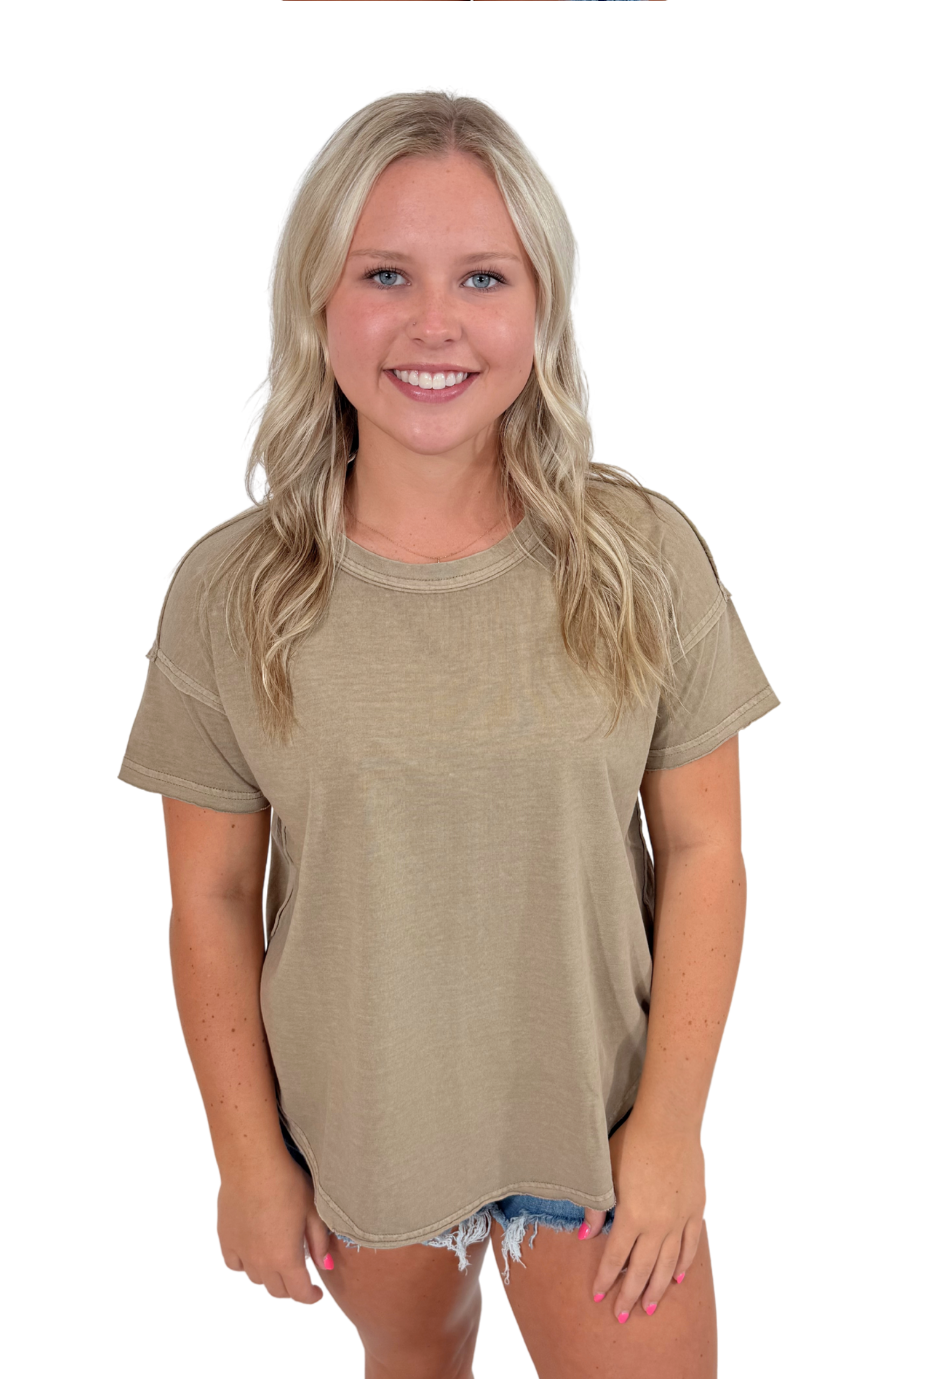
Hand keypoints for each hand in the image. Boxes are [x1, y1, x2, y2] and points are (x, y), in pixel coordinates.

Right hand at [218, 1153, 333, 1302]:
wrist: (252, 1165)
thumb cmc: (288, 1184)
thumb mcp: (313, 1211)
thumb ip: (320, 1243)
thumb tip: (326, 1266)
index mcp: (286, 1258)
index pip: (299, 1293)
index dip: (310, 1297)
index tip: (316, 1293)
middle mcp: (261, 1262)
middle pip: (277, 1290)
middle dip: (291, 1287)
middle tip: (300, 1275)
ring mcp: (241, 1252)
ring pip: (256, 1278)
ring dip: (270, 1275)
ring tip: (279, 1257)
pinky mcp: (226, 1239)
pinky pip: (235, 1264)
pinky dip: (246, 1264)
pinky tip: (254, 1251)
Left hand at [584, 1112, 705, 1321]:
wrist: (670, 1123)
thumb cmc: (632, 1143)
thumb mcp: (605, 1173)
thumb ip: (596, 1208)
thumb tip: (584, 1236)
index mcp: (633, 1218)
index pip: (616, 1259)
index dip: (606, 1280)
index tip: (598, 1297)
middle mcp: (658, 1225)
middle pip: (642, 1269)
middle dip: (630, 1294)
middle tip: (624, 1316)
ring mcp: (679, 1219)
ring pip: (668, 1263)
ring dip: (658, 1287)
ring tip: (650, 1306)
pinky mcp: (695, 1209)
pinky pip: (690, 1245)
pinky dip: (685, 1263)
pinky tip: (679, 1277)